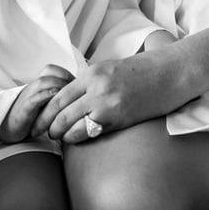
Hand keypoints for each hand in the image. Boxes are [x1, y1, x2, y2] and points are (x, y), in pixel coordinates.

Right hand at [0, 66, 74, 142]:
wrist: (9, 128)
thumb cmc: (31, 116)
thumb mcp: (44, 103)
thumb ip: (56, 95)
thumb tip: (77, 93)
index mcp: (39, 84)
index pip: (52, 69)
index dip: (65, 73)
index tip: (76, 84)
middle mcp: (33, 87)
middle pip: (49, 71)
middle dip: (64, 77)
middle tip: (75, 89)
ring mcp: (28, 97)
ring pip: (42, 82)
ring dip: (56, 84)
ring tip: (67, 93)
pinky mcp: (24, 111)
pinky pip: (33, 100)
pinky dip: (44, 97)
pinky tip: (53, 99)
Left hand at [30, 49, 185, 144]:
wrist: (170, 73)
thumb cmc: (142, 71)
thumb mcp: (110, 69)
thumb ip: (90, 82)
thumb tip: (69, 100)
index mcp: (92, 72)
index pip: (58, 96)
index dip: (45, 112)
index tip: (38, 121)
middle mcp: (96, 87)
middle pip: (61, 113)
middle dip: (49, 127)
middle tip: (44, 134)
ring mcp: (107, 104)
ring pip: (72, 127)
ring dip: (63, 136)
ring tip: (61, 139)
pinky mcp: (119, 119)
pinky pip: (91, 133)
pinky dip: (80, 139)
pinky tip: (78, 140)